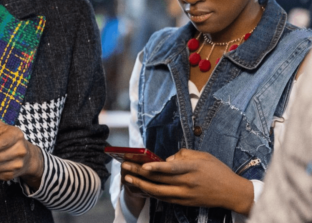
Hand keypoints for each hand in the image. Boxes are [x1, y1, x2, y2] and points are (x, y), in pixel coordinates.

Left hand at [122, 149, 253, 214]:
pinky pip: (164, 198)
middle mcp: (188, 182)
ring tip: (128, 178)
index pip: (172, 168)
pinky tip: (141, 187)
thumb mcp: (203, 156)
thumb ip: (183, 155)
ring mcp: (186, 194)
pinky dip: (151, 193)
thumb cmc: (218, 170)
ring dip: (142, 185)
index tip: (144, 165)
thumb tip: (166, 160)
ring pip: (159, 191)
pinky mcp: (185, 202)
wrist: (232, 192)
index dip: (157, 168)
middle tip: (125, 167)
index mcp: (193, 168)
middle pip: (160, 179)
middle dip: (140, 173)